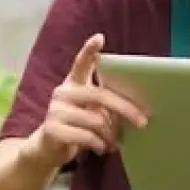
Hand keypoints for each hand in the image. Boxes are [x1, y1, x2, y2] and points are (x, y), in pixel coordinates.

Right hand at [30, 34, 147, 166]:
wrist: (47, 151)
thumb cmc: (76, 128)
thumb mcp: (90, 112)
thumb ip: (104, 105)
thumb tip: (135, 111)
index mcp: (73, 84)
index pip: (81, 63)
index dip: (89, 50)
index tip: (99, 38)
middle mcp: (62, 93)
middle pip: (100, 95)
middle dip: (125, 109)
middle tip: (143, 121)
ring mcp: (55, 111)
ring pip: (96, 120)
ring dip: (111, 134)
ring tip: (114, 143)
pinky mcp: (52, 130)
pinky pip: (86, 136)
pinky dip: (99, 144)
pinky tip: (101, 148)